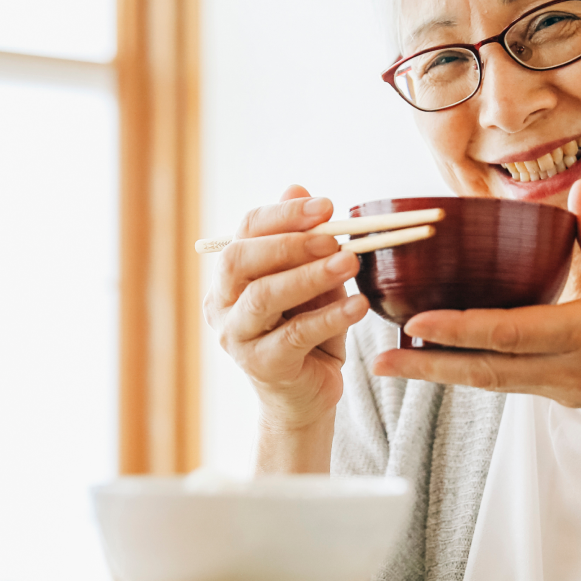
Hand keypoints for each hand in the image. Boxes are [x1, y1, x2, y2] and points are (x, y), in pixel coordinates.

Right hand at [204, 184, 369, 433]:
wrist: (307, 395)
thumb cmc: (308, 330)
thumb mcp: (310, 279)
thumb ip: (304, 240)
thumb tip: (298, 186)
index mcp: (230, 276)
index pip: (245, 231)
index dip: (284, 213)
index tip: (327, 205)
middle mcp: (222, 304)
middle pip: (241, 260)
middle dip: (290, 242)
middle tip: (334, 236)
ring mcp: (237, 337)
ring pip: (264, 297)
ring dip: (309, 275)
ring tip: (350, 262)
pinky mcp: (262, 365)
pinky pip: (294, 335)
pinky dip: (329, 317)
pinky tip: (358, 305)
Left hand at [369, 179, 580, 442]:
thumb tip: (573, 191)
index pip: (510, 333)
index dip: (459, 330)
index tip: (416, 324)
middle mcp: (565, 369)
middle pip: (482, 370)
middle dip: (427, 368)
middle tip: (376, 363)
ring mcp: (560, 390)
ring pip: (488, 382)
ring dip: (439, 374)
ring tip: (393, 363)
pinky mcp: (561, 398)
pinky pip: (506, 383)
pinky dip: (470, 372)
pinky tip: (443, 361)